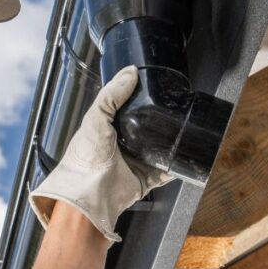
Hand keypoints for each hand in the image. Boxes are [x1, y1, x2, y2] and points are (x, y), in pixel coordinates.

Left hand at [29, 65, 175, 242]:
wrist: (89, 194)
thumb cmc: (84, 159)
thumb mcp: (95, 117)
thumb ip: (111, 94)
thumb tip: (130, 73)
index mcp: (108, 128)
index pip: (126, 108)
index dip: (138, 96)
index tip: (153, 85)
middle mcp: (122, 145)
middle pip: (146, 128)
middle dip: (159, 120)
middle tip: (173, 107)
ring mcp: (135, 162)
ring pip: (159, 148)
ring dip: (170, 142)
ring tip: (182, 128)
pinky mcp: (146, 179)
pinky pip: (166, 171)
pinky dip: (175, 166)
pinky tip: (183, 156)